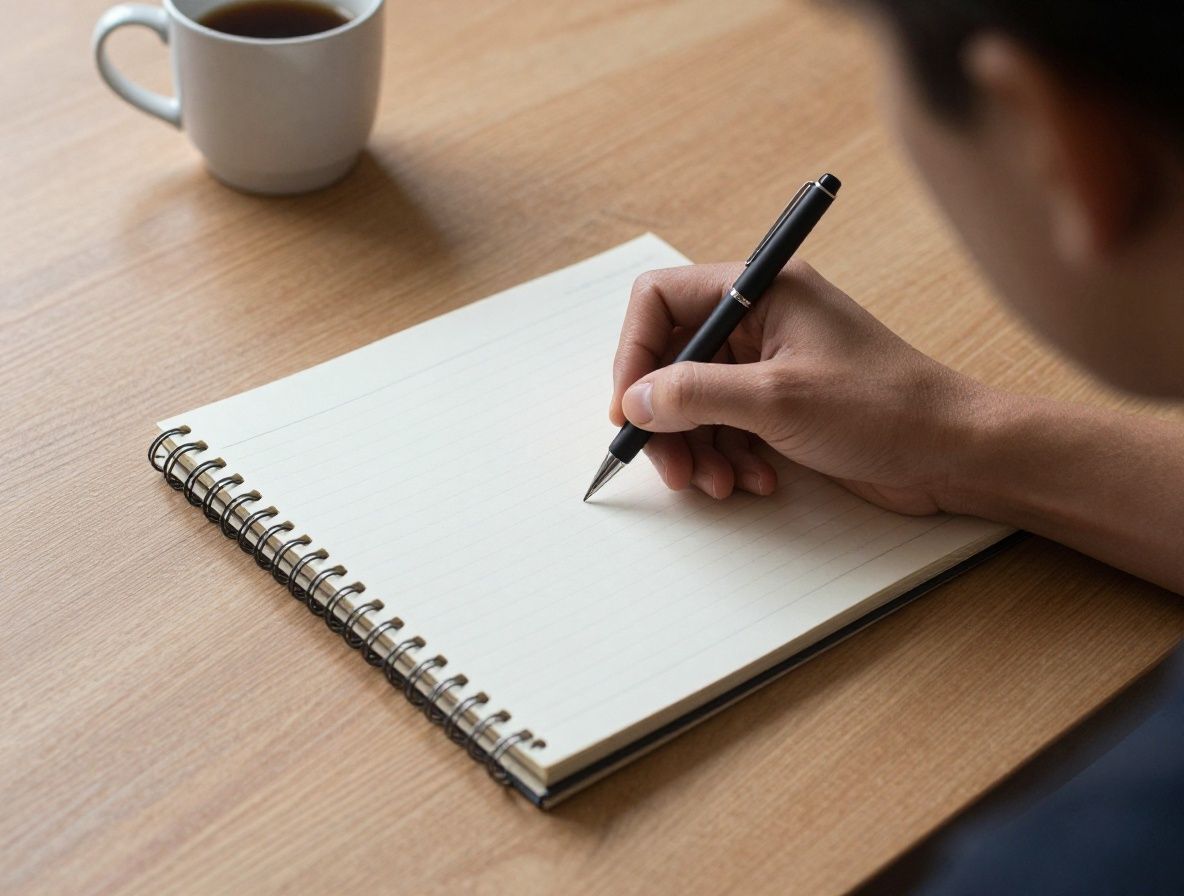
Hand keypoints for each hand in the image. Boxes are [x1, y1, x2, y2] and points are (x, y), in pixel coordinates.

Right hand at [610, 261, 993, 514]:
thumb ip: (696, 395)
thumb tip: (636, 400)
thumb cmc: (886, 409)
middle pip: (673, 359)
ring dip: (697, 448)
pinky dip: (728, 458)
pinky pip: (725, 427)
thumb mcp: (777, 400)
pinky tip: (755, 481)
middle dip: (666, 418)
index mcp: (762, 290)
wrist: (954, 453)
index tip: (628, 409)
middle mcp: (761, 319)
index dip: (634, 354)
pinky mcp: (780, 403)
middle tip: (670, 467)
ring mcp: (769, 363)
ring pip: (695, 401)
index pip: (661, 301)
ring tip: (720, 483)